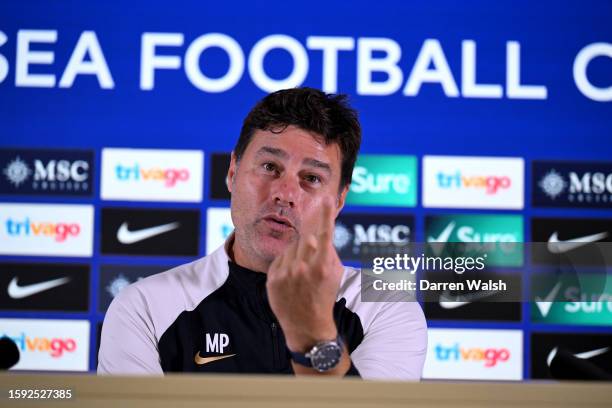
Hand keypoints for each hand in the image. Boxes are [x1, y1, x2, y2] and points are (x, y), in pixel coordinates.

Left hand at [266, 197, 343, 351]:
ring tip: (301, 275)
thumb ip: (329, 251)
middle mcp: (303, 268)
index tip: (327, 198)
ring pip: (291, 247)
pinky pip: (280, 258)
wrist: (306, 327)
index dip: (326, 215)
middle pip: (305, 239)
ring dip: (297, 254)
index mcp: (322, 266)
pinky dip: (286, 263)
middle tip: (312, 261)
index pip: (324, 234)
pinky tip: (292, 279)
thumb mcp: (335, 274)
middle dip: (309, 244)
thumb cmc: (324, 296)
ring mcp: (286, 273)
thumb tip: (319, 234)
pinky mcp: (272, 279)